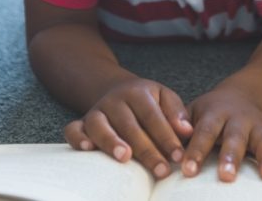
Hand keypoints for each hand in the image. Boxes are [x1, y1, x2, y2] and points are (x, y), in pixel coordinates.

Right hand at [63, 78, 192, 178]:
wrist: (119, 91)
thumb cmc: (149, 101)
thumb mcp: (165, 98)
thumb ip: (177, 113)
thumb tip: (187, 132)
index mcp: (138, 92)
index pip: (153, 116)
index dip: (166, 136)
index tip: (179, 156)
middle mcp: (114, 100)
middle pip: (129, 125)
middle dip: (147, 149)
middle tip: (161, 170)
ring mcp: (96, 110)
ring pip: (100, 125)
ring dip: (111, 141)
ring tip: (125, 158)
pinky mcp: (82, 122)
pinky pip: (73, 129)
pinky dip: (78, 138)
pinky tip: (87, 149)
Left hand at [181, 86, 261, 182]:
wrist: (239, 95)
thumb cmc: (209, 112)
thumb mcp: (192, 112)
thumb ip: (180, 127)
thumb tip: (167, 147)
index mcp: (215, 113)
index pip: (204, 132)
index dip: (196, 151)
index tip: (188, 171)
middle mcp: (238, 118)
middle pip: (235, 137)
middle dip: (231, 157)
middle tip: (226, 177)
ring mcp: (257, 124)